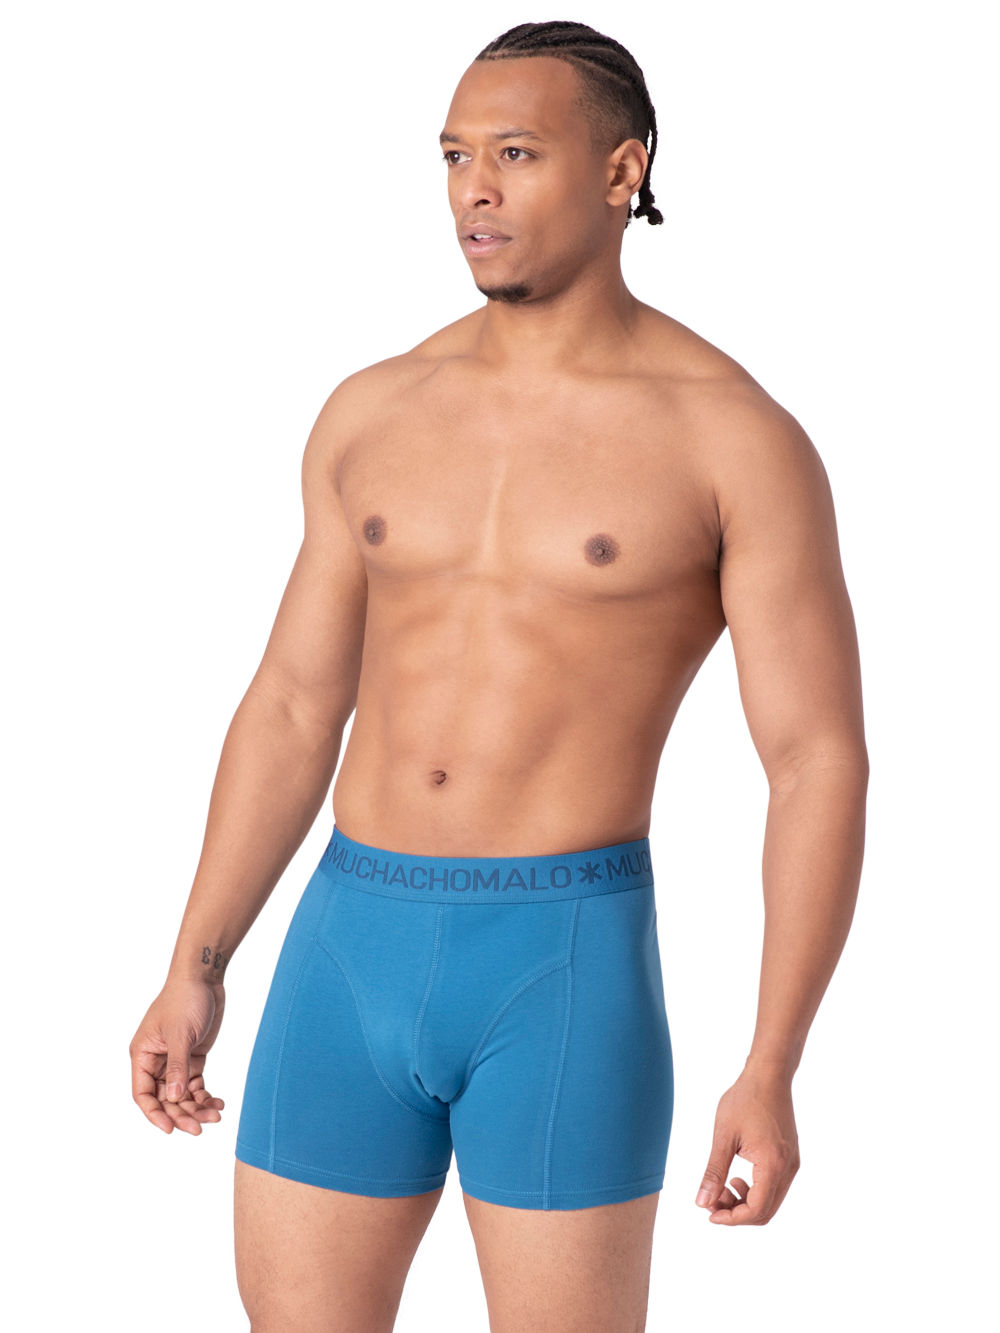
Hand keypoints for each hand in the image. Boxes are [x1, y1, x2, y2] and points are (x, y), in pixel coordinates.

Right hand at [129, 976, 227, 1136]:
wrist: (204, 978)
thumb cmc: (184, 998)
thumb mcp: (180, 1034)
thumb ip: (176, 1067)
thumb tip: (172, 1098)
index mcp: (143, 1055)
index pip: (143, 1094)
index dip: (155, 1113)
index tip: (170, 1128)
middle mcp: (156, 1062)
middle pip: (165, 1099)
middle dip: (181, 1114)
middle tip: (199, 1128)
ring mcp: (175, 1061)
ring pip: (182, 1095)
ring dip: (195, 1108)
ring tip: (213, 1116)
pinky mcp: (193, 1058)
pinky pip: (195, 1085)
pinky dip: (205, 1095)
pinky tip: (217, 1103)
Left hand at [694, 1069, 800, 1225]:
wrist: (769, 1075)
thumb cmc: (745, 1100)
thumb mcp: (724, 1135)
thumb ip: (714, 1172)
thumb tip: (702, 1202)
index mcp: (773, 1165)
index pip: (756, 1210)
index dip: (732, 1218)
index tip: (710, 1211)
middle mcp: (787, 1168)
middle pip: (766, 1211)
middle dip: (737, 1212)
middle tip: (713, 1199)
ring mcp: (791, 1163)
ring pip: (771, 1200)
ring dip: (746, 1201)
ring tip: (724, 1184)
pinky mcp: (789, 1157)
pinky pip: (775, 1186)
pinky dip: (756, 1189)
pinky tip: (737, 1174)